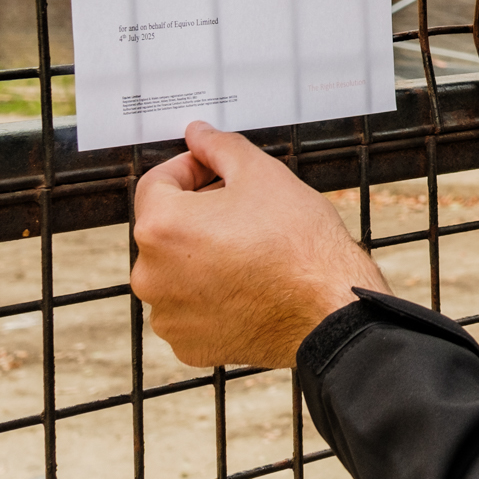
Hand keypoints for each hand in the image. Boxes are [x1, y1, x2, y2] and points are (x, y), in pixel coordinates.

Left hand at [130, 121, 390, 367]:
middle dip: (197, 213)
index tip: (218, 173)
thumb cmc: (298, 242)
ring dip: (201, 255)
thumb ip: (219, 148)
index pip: (156, 182)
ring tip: (248, 249)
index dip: (190, 168)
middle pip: (165, 228)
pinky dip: (209, 294)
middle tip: (243, 210)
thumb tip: (198, 134)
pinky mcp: (188, 344)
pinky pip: (189, 307)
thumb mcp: (261, 173)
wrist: (327, 308)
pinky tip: (245, 283)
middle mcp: (151, 274)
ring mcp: (167, 314)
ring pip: (176, 269)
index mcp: (160, 226)